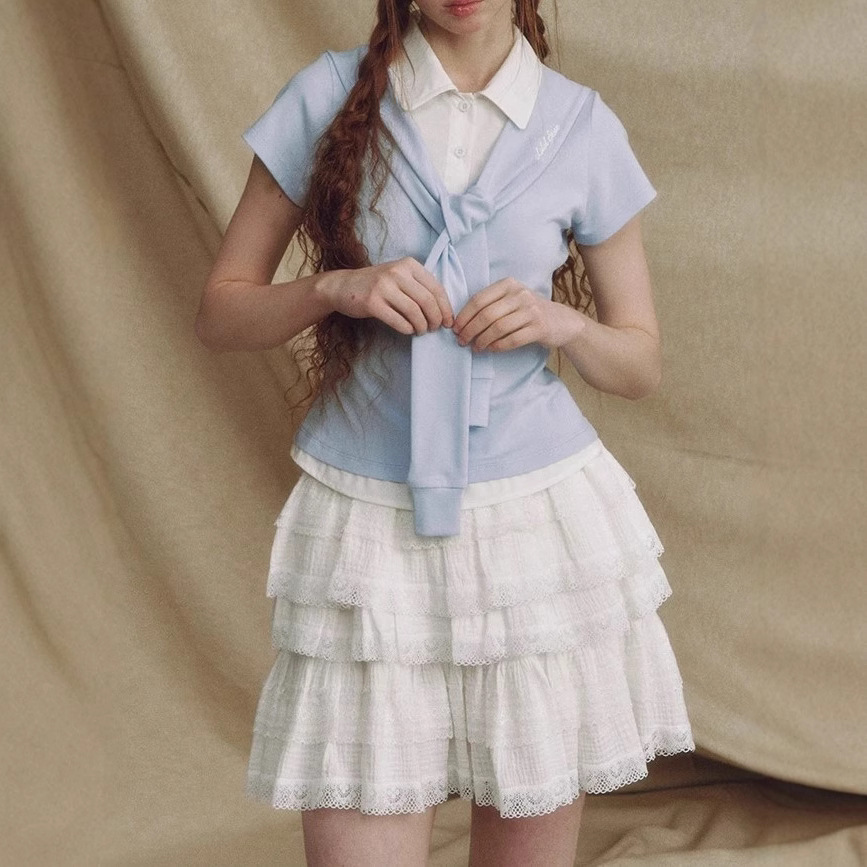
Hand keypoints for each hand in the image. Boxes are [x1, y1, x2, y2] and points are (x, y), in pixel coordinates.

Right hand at [317, 257, 453, 335]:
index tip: (448, 321)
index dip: (445, 308)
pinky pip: (398, 321)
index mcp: (408, 265)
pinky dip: (407, 329)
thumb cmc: (376, 284)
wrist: (343, 286)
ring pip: (414, 312)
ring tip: (421, 330)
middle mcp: (397, 272)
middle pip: (427, 301)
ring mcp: (383, 287)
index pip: (436, 288)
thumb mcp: (399, 276)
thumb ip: (419, 286)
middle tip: (435, 328)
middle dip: (435, 319)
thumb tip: (442, 309)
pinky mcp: (372, 302)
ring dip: (421, 326)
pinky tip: (408, 330)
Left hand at [452, 278, 585, 350]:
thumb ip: (490, 305)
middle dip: (470, 330)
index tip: (455, 329)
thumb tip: (461, 323)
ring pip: (498, 328)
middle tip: (462, 341)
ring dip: (482, 340)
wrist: (561, 321)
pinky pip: (512, 339)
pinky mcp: (539, 327)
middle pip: (486, 314)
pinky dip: (498, 346)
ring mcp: (531, 310)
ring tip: (475, 348)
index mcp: (509, 284)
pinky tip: (490, 349)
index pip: (479, 299)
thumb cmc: (528, 311)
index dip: (464, 316)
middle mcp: (520, 294)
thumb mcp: (511, 299)